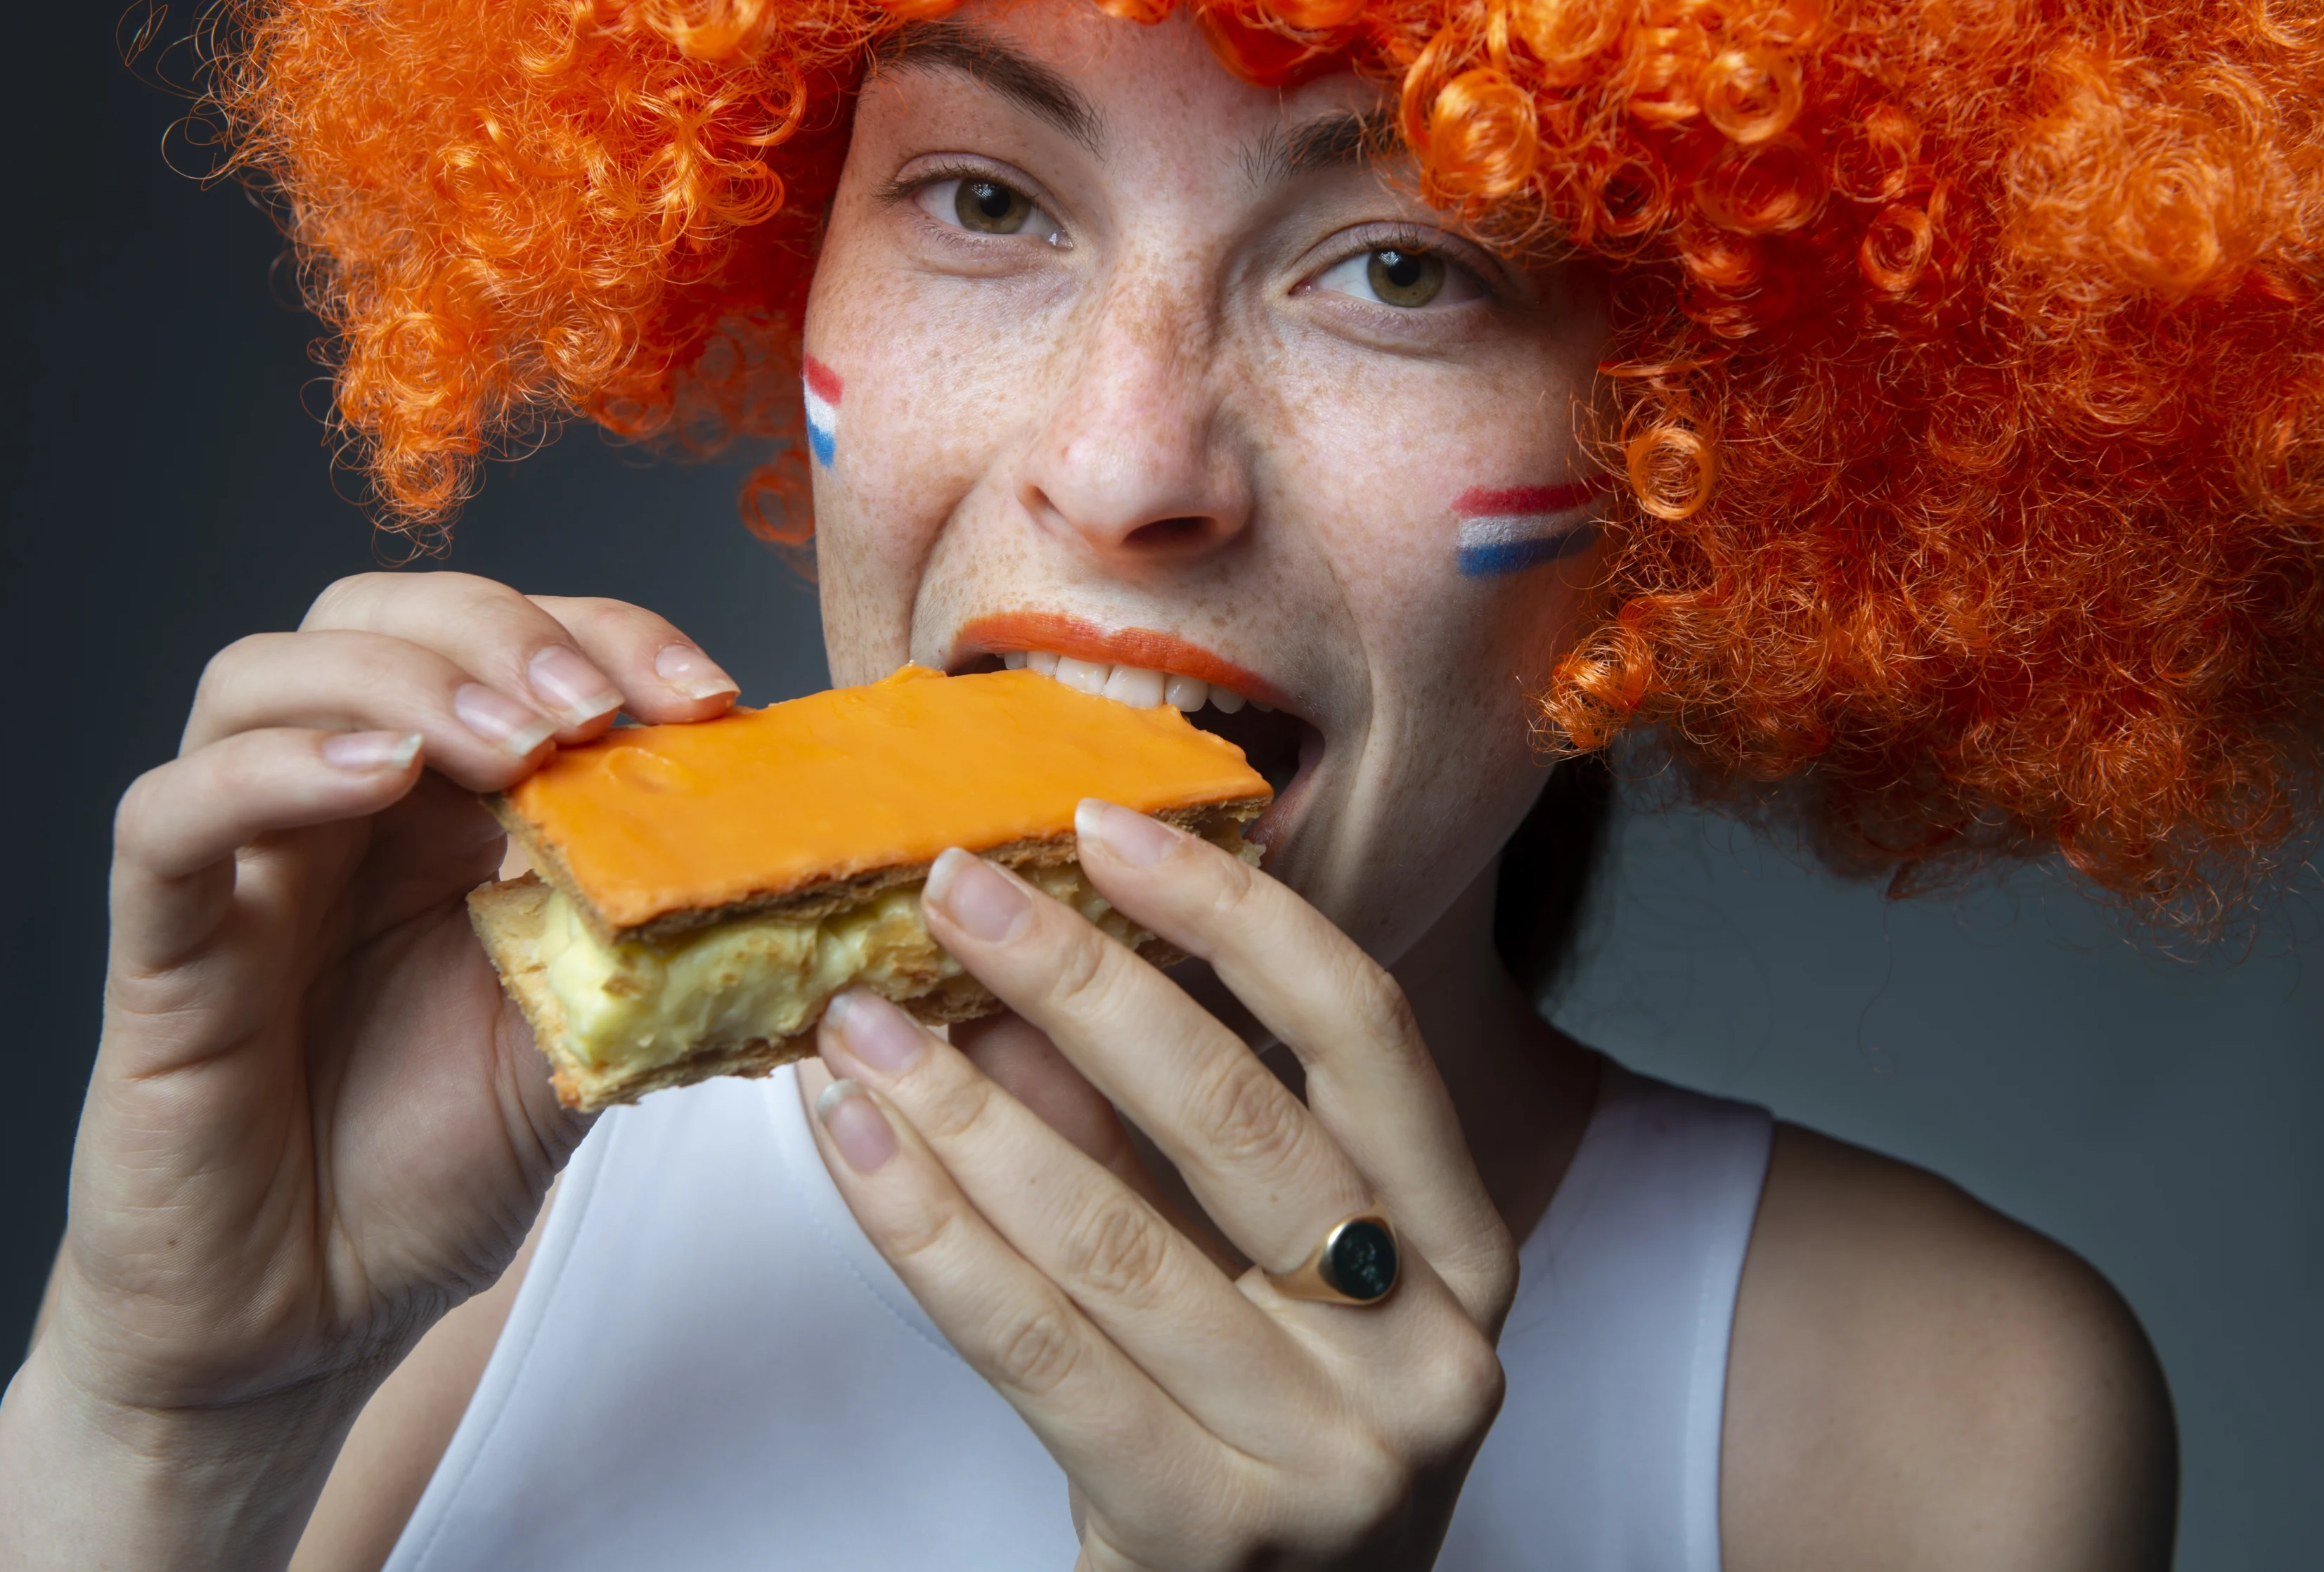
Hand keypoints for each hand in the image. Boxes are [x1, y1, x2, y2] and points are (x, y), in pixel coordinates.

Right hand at [0, 573, 737, 1566]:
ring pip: (259, 678)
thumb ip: (660, 944)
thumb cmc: (426, 1169)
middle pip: (376, 617)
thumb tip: (816, 883)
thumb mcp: (587, 1039)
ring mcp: (241, 864)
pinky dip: (264, 773)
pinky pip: (166, 818)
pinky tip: (372, 777)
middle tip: (595, 708)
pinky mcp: (160, 949)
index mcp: (443, 808)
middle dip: (498, 632)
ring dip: (398, 681)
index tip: (707, 699)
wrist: (307, 1323)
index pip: (506, 646)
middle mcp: (335, 806)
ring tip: (505, 746)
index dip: (606, 636)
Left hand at [802, 799, 1516, 1571]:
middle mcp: (1428, 1351)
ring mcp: (1330, 1456)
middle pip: (1236, 1117)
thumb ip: (1160, 1135)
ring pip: (1111, 1235)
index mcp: (1468, 1253)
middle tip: (951, 889)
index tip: (1103, 823)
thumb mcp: (1255, 1276)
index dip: (1233, 912)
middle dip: (1076, 982)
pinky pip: (1036, 1348)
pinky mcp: (1206, 1534)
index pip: (1361, 1034)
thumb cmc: (1268, 1435)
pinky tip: (855, 1144)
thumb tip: (1017, 966)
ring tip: (857, 1019)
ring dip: (963, 1105)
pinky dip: (928, 1230)